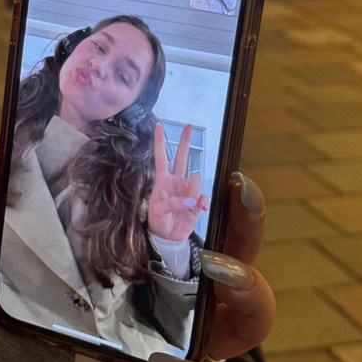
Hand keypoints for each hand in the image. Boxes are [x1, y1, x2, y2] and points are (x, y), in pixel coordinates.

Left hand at [0, 117, 273, 361]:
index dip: (217, 185)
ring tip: (214, 272)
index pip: (197, 211)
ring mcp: (189, 351)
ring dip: (247, 290)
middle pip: (238, 250)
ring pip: (252, 316)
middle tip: (234, 194)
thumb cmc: (12, 328)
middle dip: (247, 222)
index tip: (220, 159)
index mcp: (145, 253)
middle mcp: (177, 296)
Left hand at [147, 123, 207, 242]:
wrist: (167, 236)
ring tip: (187, 205)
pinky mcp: (196, 202)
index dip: (159, 142)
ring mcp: (187, 191)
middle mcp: (176, 181)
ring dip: (192, 192)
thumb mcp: (158, 211)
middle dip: (185, 142)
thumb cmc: (158, 220)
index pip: (161, 157)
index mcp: (163, 180)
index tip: (158, 125)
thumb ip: (172, 203)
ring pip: (195, 180)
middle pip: (182, 157)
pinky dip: (202, 202)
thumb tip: (190, 201)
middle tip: (188, 126)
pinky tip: (200, 208)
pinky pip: (203, 197)